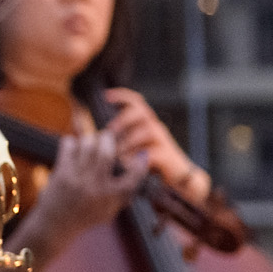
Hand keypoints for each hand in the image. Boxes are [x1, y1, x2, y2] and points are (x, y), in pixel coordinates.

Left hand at [25, 128, 141, 241]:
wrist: (56, 223)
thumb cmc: (85, 216)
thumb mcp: (109, 210)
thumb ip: (122, 195)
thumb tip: (136, 175)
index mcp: (110, 197)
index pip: (132, 179)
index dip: (140, 165)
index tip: (143, 155)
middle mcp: (95, 186)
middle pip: (106, 154)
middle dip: (109, 140)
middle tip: (108, 135)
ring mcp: (77, 178)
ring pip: (87, 146)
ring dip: (90, 139)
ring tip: (91, 140)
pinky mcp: (61, 172)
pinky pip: (68, 147)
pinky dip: (72, 142)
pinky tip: (73, 145)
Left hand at [99, 88, 210, 203]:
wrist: (177, 176)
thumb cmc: (149, 159)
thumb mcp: (133, 145)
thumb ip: (119, 137)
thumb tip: (95, 134)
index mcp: (146, 122)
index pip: (136, 101)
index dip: (122, 96)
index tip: (105, 96)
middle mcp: (155, 127)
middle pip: (141, 111)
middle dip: (123, 119)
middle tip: (110, 130)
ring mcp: (163, 140)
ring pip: (146, 131)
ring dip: (128, 142)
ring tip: (116, 153)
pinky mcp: (167, 155)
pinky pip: (151, 153)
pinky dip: (137, 158)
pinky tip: (126, 165)